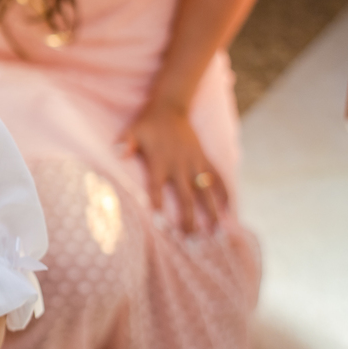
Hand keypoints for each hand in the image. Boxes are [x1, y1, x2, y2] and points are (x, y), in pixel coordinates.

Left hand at [119, 99, 228, 233]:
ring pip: (206, 193)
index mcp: (159, 162)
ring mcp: (195, 163)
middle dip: (189, 220)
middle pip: (186, 198)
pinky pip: (217, 178)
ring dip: (213, 213)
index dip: (156, 206)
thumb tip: (117, 152)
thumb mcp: (133, 131)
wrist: (171, 106)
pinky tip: (231, 210)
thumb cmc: (148, 123)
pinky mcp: (204, 159)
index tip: (160, 227)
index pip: (155, 189)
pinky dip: (225, 193)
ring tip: (217, 234)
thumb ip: (125, 143)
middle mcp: (179, 166)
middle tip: (192, 242)